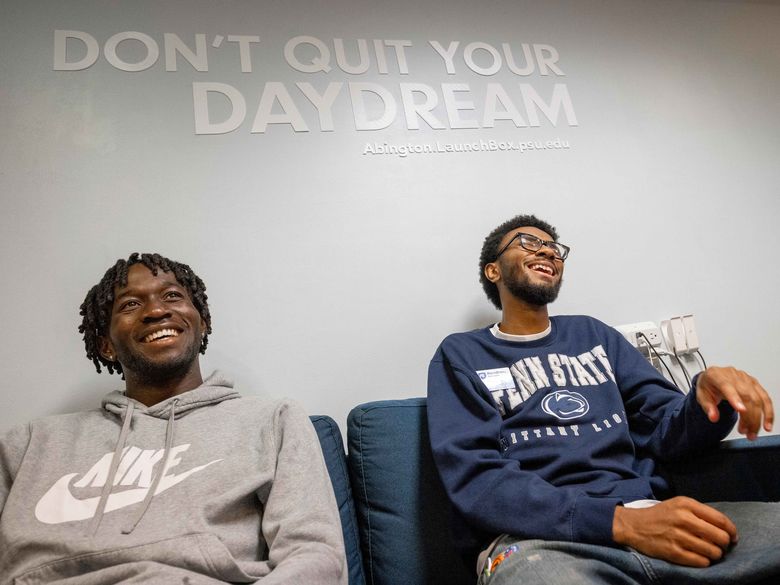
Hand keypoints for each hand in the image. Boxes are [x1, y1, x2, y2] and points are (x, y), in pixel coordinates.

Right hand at [612, 497, 736, 566]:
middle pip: (720, 537)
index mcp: (686, 504)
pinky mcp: (672, 551)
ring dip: (715, 554)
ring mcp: (677, 536)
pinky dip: (704, 562)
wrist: (633, 525)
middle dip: (725, 544)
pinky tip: (699, 558)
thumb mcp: (678, 505)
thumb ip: (700, 513)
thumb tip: (726, 531)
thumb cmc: (660, 515)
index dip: (732, 531)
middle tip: (720, 546)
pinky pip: (700, 561)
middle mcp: (683, 518)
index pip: (721, 520)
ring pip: (712, 551)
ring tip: (709, 553)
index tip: (733, 537)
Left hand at [696, 366, 773, 439]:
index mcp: (716, 375)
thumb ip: (707, 407)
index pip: (727, 386)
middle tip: (746, 433)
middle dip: (749, 417)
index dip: (735, 398)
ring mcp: (746, 378)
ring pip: (758, 398)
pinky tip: (767, 424)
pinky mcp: (755, 383)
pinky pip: (765, 398)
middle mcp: (733, 375)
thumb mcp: (701, 396)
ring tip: (753, 433)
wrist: (713, 377)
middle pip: (746, 396)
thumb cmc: (707, 386)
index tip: (741, 410)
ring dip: (758, 418)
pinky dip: (768, 413)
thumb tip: (713, 417)